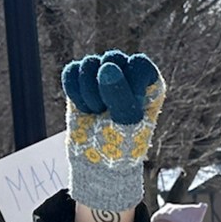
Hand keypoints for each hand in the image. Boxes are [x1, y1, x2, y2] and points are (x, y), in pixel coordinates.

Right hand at [61, 51, 163, 216]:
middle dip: (103, 89)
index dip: (127, 84)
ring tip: (96, 113)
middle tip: (106, 112)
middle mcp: (128, 73)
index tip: (124, 108)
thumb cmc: (123, 145)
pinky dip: (73, 91)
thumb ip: (121, 95)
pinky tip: (83, 108)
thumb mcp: (127, 124)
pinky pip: (71, 71)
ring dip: (87, 93)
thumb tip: (107, 67)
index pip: (138, 63)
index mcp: (149, 82)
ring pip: (88, 64)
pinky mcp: (82, 81)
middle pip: (111, 58)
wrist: (99, 163)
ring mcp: (103, 75)